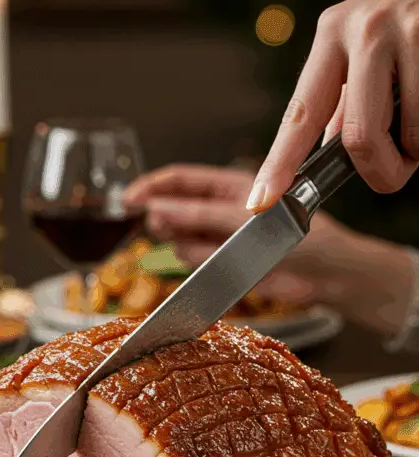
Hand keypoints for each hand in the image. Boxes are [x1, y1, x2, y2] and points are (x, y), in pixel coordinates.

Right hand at [124, 163, 414, 333]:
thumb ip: (200, 216)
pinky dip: (202, 268)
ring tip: (214, 253)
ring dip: (188, 247)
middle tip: (161, 228)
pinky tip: (221, 267)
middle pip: (174, 210)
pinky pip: (198, 265)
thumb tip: (158, 211)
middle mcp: (220, 210)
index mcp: (229, 185)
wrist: (329, 276)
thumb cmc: (304, 236)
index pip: (179, 180)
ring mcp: (221, 239)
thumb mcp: (248, 219)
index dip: (150, 187)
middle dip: (164, 219)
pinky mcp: (225, 267)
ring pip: (182, 241)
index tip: (127, 199)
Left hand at [246, 0, 418, 212]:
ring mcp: (405, 32)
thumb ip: (347, 97)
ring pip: (408, 138)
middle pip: (360, 141)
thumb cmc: (414, 13)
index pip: (300, 113)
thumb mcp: (369, 42)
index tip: (261, 201)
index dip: (279, 163)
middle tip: (395, 173)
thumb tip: (323, 152)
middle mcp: (363, 30)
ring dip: (418, 150)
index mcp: (332, 34)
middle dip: (381, 173)